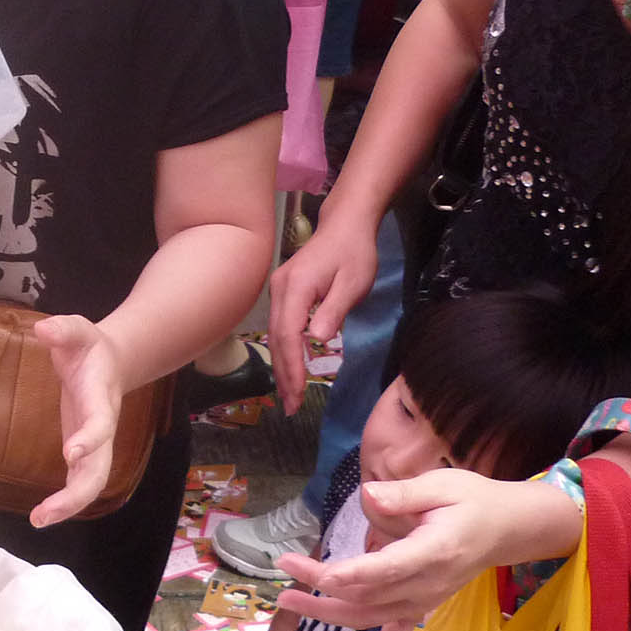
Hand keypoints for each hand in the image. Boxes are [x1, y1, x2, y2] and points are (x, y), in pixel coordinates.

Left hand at [28, 313, 124, 527]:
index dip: (90, 438)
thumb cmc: (90, 347)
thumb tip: (44, 329)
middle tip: (48, 512)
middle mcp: (102, 429)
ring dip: (69, 505)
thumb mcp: (77, 330)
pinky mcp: (82, 452)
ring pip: (91, 483)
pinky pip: (78, 483)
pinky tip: (43, 514)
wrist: (110, 361)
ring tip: (39, 519)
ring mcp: (94, 444)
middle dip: (77, 494)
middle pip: (100, 470)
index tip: (71, 453)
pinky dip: (64, 501)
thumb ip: (63, 329)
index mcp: (101, 399)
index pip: (101, 423)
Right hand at [265, 212, 378, 414]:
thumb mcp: (352, 283)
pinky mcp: (284, 291)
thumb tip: (317, 339)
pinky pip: (280, 326)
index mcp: (296, 288)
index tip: (299, 394)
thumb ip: (334, 311)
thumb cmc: (354, 253)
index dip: (292, 367)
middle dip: (283, 374)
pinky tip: (290, 367)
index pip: (289, 335)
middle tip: (292, 407)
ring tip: (289, 395)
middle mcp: (280, 289)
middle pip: (277, 338)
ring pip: (275, 334)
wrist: (345, 224)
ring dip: (282, 366)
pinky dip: (284, 350)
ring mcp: (279, 289)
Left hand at [271, 470, 577, 630]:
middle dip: (321, 586)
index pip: (385, 570)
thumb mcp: (442, 485)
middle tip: (283, 569)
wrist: (505, 529)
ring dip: (327, 614)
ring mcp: (424, 603)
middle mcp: (427, 585)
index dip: (348, 575)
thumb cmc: (472, 501)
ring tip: (288, 600)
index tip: (314, 573)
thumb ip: (404, 494)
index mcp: (433, 551)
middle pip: (368, 594)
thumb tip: (367, 496)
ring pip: (370, 618)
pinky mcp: (421, 610)